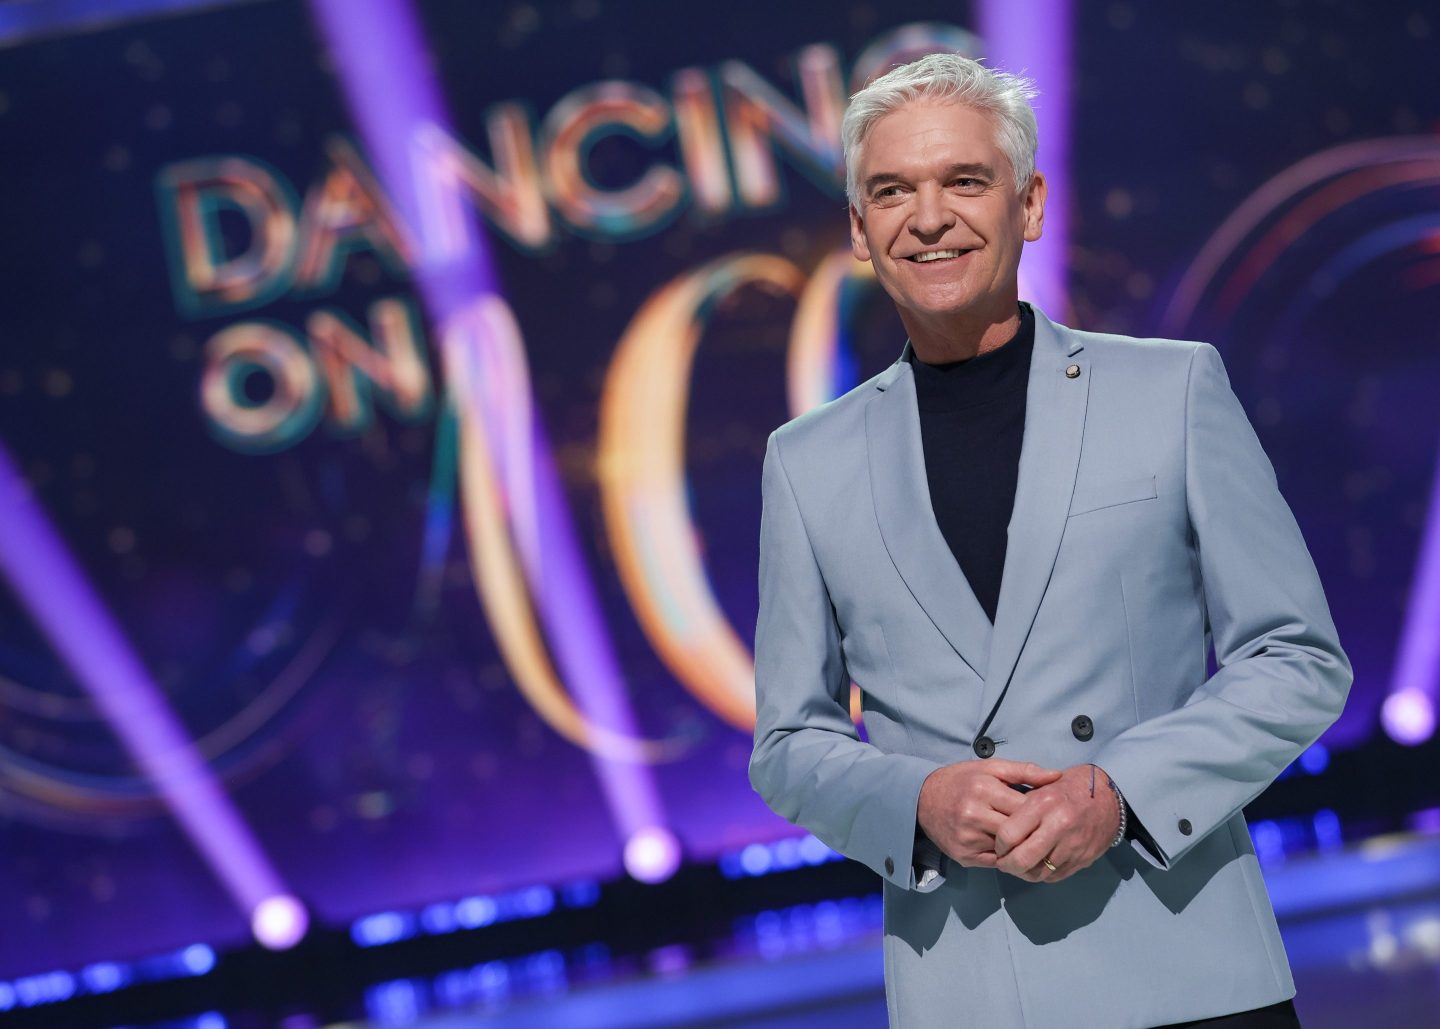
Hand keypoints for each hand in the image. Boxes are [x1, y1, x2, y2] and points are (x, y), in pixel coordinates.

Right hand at [917, 759, 1061, 868]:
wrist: (922, 799)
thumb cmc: (962, 780)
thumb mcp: (991, 768)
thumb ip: (1026, 771)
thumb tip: (1058, 776)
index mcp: (984, 789)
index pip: (1026, 808)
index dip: (1041, 812)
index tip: (1049, 812)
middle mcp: (974, 815)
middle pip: (1019, 831)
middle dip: (1033, 831)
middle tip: (1044, 830)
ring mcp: (967, 838)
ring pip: (1009, 849)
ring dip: (1020, 846)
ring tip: (1028, 839)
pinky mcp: (963, 856)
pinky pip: (996, 862)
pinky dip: (1005, 856)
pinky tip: (1010, 848)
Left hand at [992, 764, 1120, 882]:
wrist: (1108, 799)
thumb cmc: (1067, 790)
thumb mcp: (1041, 787)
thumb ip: (1020, 808)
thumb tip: (997, 829)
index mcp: (1044, 804)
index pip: (1009, 834)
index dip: (998, 844)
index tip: (998, 845)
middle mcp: (1058, 826)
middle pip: (1022, 859)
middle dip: (1007, 865)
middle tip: (1003, 862)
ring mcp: (1072, 846)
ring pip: (1037, 873)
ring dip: (1023, 873)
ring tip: (1018, 865)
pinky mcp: (1082, 860)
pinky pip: (1054, 876)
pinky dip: (1041, 874)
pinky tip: (1036, 866)